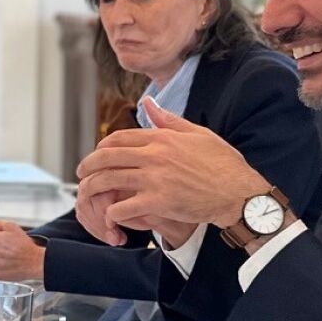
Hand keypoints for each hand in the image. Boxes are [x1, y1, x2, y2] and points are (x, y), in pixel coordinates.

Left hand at [77, 98, 272, 237]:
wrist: (240, 194)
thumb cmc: (223, 165)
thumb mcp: (198, 134)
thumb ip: (169, 120)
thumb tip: (148, 102)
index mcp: (162, 138)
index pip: (119, 138)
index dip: (102, 147)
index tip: (97, 155)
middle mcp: (155, 155)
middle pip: (108, 157)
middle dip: (89, 165)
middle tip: (81, 173)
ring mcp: (155, 179)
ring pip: (110, 180)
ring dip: (93, 188)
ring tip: (87, 195)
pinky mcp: (159, 202)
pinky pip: (123, 207)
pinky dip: (112, 213)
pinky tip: (110, 217)